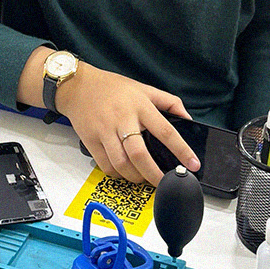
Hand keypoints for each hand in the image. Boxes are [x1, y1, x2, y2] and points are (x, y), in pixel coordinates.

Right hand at [55, 66, 195, 183]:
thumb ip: (169, 102)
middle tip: (164, 182)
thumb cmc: (111, 87)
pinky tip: (124, 171)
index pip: (165, 132)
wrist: (77, 86)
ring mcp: (104, 131)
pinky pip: (105, 164)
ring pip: (121, 163)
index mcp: (140, 107)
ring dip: (135, 177)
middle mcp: (122, 119)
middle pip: (140, 154)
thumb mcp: (144, 88)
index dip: (182, 150)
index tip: (192, 164)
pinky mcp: (90, 140)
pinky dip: (117, 173)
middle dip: (154, 174)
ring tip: (143, 178)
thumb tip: (187, 118)